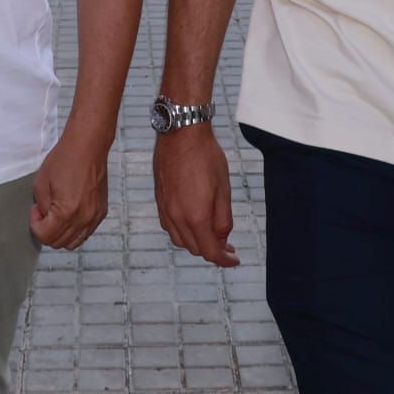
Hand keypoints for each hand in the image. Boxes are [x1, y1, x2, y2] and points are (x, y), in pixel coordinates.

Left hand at [30, 134, 110, 249]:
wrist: (87, 147)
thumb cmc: (65, 159)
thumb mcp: (41, 184)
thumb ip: (42, 207)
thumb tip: (45, 218)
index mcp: (66, 212)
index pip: (45, 236)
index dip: (35, 225)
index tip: (36, 211)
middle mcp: (83, 218)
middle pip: (59, 243)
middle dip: (47, 231)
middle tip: (43, 213)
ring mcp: (94, 217)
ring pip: (74, 242)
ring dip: (61, 233)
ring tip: (56, 214)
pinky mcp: (101, 212)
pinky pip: (86, 232)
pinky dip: (75, 229)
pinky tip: (69, 213)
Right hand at [154, 128, 238, 266]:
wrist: (181, 133)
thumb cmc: (206, 157)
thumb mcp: (223, 189)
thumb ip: (223, 219)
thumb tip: (222, 238)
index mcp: (196, 216)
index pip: (210, 251)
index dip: (224, 260)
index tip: (234, 260)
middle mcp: (177, 217)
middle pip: (194, 248)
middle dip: (212, 251)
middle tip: (227, 247)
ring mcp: (165, 209)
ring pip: (180, 240)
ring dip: (196, 242)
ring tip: (210, 235)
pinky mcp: (159, 199)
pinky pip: (169, 226)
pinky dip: (182, 232)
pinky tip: (193, 221)